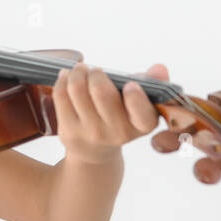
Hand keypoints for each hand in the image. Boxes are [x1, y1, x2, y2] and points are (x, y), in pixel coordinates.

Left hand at [53, 61, 168, 165]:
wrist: (95, 151)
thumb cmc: (122, 117)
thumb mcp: (141, 104)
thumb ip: (153, 84)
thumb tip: (159, 68)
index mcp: (142, 124)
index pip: (142, 113)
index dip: (135, 96)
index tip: (130, 85)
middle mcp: (118, 132)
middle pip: (101, 92)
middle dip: (96, 73)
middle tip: (95, 70)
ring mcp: (91, 133)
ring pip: (77, 90)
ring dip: (77, 72)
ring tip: (81, 69)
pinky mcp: (69, 131)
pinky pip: (61, 96)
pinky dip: (63, 80)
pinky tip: (67, 76)